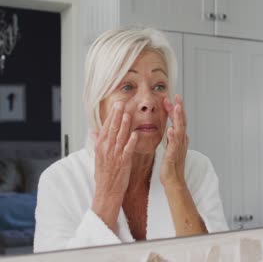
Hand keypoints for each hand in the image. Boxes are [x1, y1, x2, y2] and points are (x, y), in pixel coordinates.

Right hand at [92, 102, 137, 229]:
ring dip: (123, 125)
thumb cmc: (104, 176)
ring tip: (127, 114)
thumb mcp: (98, 158)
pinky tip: (135, 134)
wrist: (106, 193)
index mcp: (101, 148)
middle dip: (116, 116)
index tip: (116, 105)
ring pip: (119, 138)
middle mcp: (106, 150)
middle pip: (111, 130)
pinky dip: (130, 142)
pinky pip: (127, 151)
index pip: (105, 128)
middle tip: (121, 103)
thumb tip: (93, 132)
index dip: (111, 116)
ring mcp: (114, 157)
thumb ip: (98, 143)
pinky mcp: (123, 164)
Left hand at [160, 94, 188, 187]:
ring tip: (176, 107)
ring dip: (178, 118)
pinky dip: (173, 137)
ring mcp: (179, 148)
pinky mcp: (173, 157)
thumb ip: (172, 138)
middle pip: (182, 122)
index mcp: (180, 139)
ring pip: (180, 130)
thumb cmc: (172, 167)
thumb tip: (172, 128)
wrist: (174, 182)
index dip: (175, 109)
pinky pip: (174, 145)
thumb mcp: (171, 148)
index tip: (170, 97)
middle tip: (177, 96)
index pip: (178, 120)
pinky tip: (170, 129)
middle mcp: (181, 141)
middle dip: (179, 109)